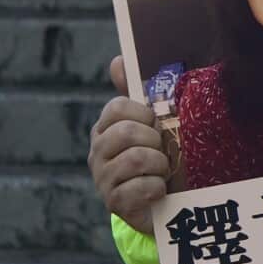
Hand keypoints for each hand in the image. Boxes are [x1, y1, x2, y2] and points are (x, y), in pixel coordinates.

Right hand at [87, 55, 168, 234]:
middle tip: (163, 150)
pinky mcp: (114, 203)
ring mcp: (103, 178)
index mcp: (106, 128)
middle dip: (154, 141)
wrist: (162, 202)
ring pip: (135, 159)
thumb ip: (137, 93)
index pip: (116, 107)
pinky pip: (138, 188)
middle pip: (126, 133)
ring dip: (160, 164)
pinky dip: (156, 188)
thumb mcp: (151, 124)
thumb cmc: (157, 156)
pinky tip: (160, 190)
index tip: (155, 123)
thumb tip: (118, 60)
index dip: (142, 113)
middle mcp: (98, 152)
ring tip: (164, 170)